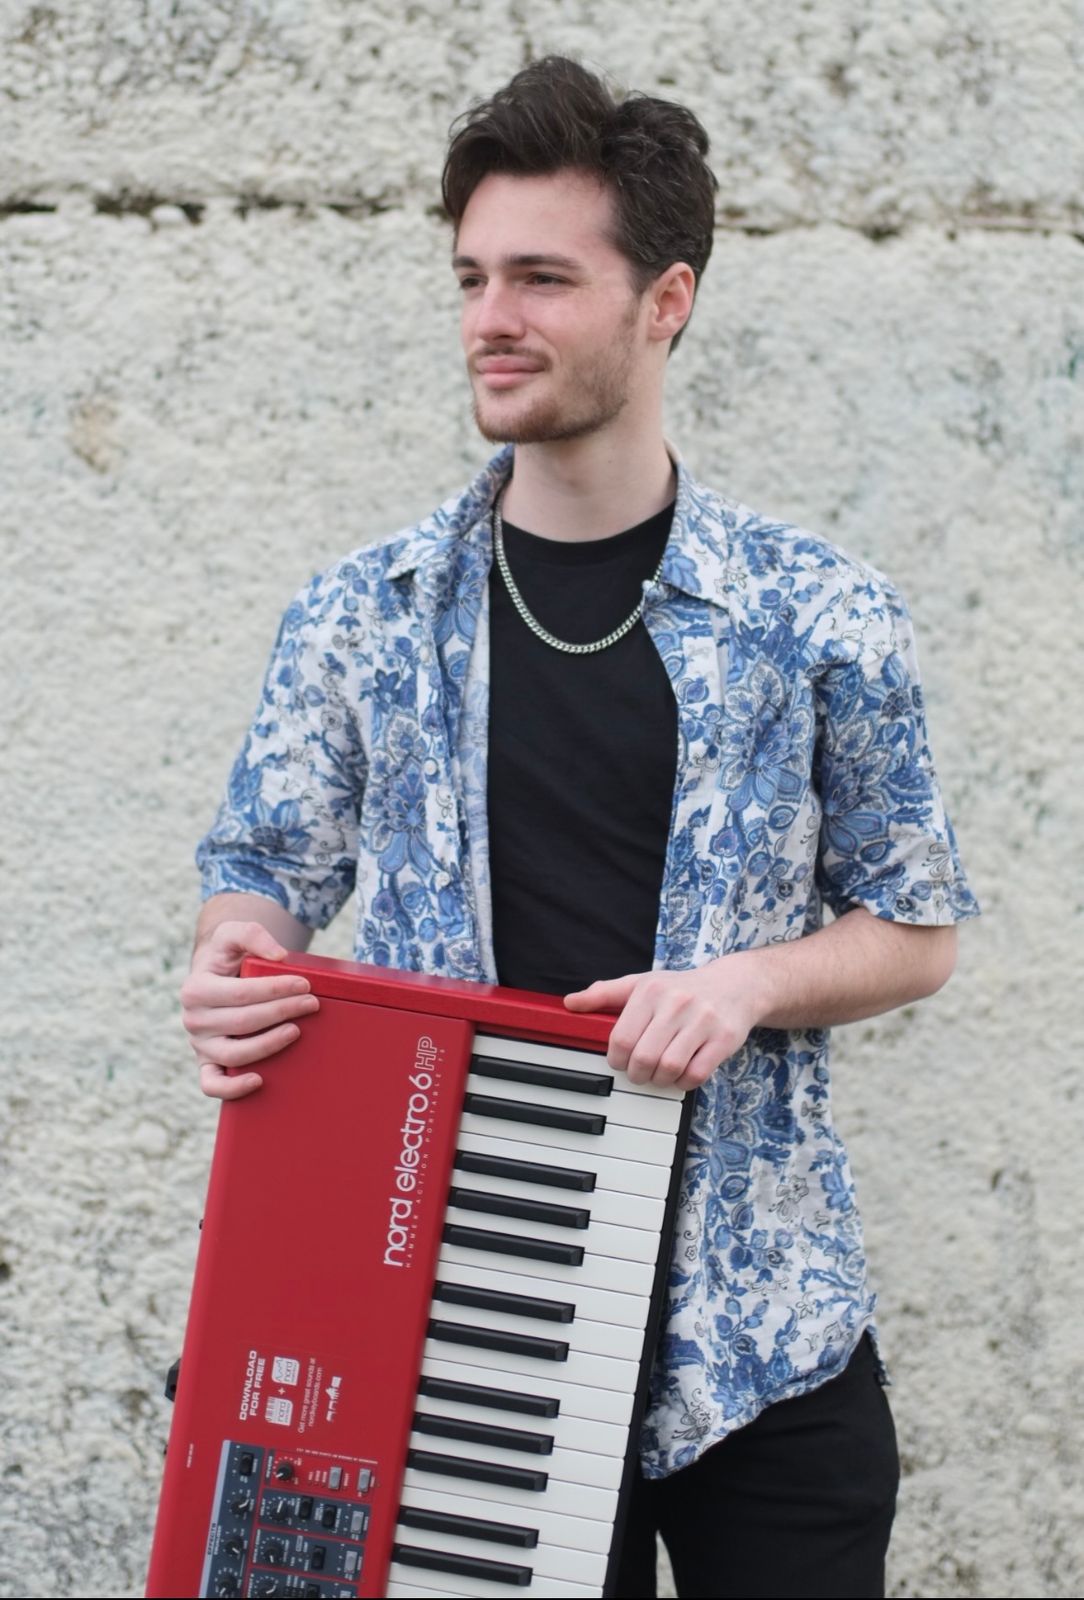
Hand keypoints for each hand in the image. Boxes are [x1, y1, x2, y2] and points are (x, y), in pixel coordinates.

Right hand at [181, 921, 318, 1099]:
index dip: (277, 990)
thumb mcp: (234, 933)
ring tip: (296, 1031)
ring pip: (234, 1055)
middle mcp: (193, 1019)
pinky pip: (212, 1085)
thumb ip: (252, 934)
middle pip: (243, 1022)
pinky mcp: (206, 1064)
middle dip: (283, 1012)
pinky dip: (233, 1088)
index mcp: (195, 989)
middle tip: (312, 1004)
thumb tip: (279, 957)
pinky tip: (259, 1080)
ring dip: (269, 1044)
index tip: (305, 985)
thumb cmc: (227, 956)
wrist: (215, 976)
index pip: (242, 993)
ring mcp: (199, 1045)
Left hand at [564, 960, 760, 1090]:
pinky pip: (697, 1074)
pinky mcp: (723, 1038)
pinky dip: (684, 1082)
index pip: (621, 1038)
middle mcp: (676, 1003)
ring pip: (670, 1068)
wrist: (736, 985)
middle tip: (639, 1073)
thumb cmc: (681, 988)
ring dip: (660, 1080)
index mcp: (651, 990)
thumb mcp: (642, 983)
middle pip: (644, 1057)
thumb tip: (570, 1003)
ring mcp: (702, 1021)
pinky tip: (682, 1074)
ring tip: (660, 1074)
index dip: (616, 1059)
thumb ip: (605, 993)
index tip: (620, 1062)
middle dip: (637, 1074)